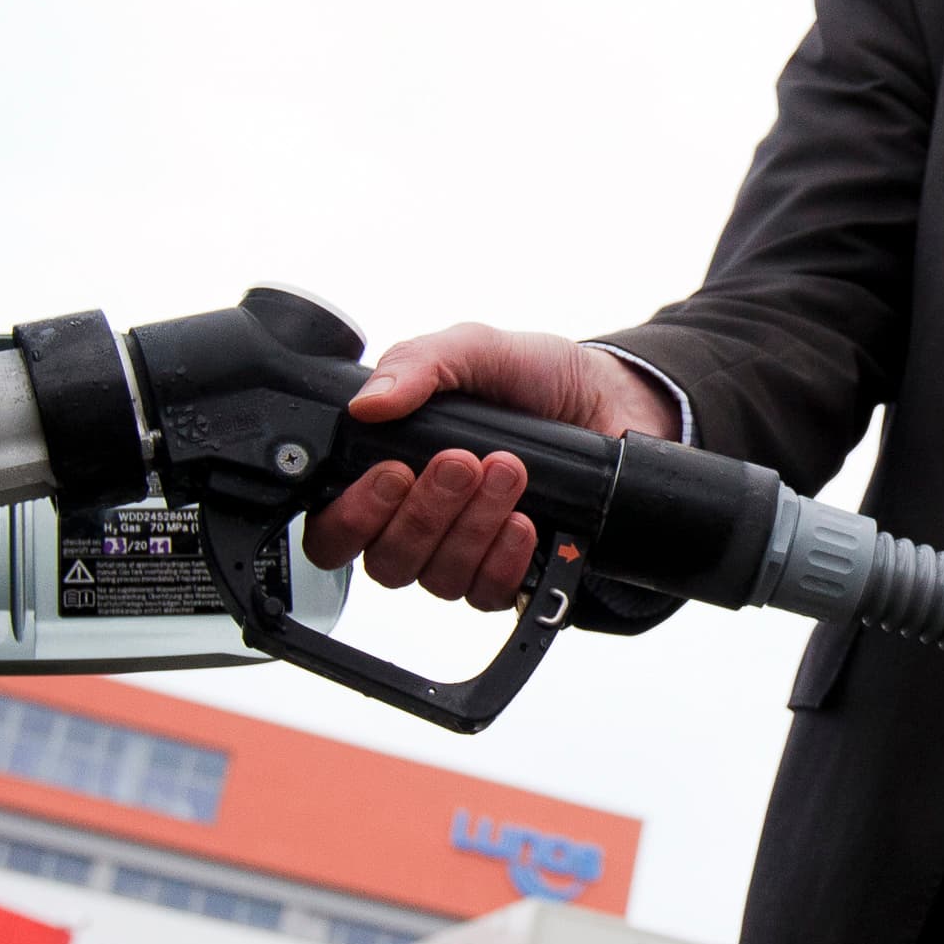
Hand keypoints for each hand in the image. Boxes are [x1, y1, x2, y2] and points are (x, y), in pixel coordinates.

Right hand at [300, 325, 679, 609]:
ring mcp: (462, 553)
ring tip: (509, 471)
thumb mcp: (473, 349)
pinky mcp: (509, 574)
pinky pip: (487, 594)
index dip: (352, 516)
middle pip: (386, 561)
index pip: (335, 528)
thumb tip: (368, 404)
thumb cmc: (531, 376)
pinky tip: (525, 521)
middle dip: (426, 512)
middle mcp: (417, 523)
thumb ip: (417, 365)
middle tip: (463, 461)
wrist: (609, 398)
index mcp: (387, 472)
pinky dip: (503, 558)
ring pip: (438, 578)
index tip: (392, 472)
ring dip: (472, 526)